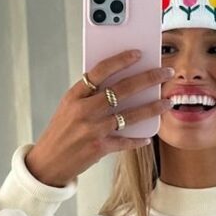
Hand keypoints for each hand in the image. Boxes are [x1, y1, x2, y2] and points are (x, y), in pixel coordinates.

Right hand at [25, 50, 174, 186]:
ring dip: (152, 108)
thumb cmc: (61, 132)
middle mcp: (84, 110)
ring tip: (167, 102)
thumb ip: (89, 95)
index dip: (121, 60)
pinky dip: (138, 139)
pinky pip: (126, 141)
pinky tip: (148, 136)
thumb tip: (119, 83)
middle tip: (166, 72)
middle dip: (148, 78)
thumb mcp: (68, 107)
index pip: (100, 71)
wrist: (48, 162)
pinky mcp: (100, 148)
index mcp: (75, 96)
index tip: (138, 53)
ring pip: (130, 115)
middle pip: (122, 89)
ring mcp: (93, 129)